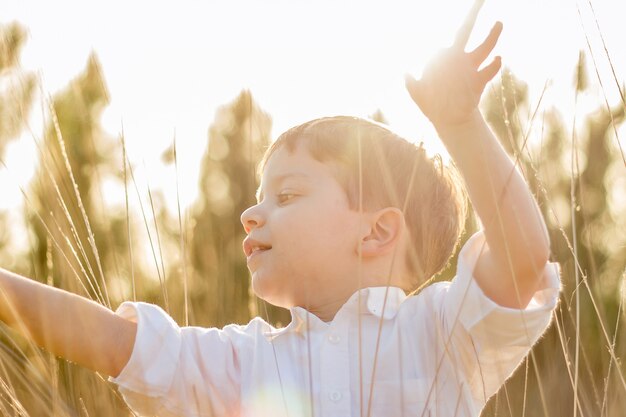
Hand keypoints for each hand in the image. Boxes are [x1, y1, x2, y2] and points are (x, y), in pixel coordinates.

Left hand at [405, 0, 502, 129]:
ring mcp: (471, 68)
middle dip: (474, 13)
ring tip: (498, 22)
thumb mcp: (417, 94)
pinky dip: (494, 65)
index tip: (428, 80)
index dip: (434, 63)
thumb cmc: (431, 104)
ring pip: (484, 48)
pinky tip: (498, 58)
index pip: (441, 47)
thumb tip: (405, 72)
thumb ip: (411, 83)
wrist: (448, 118)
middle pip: (467, 30)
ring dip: (491, 36)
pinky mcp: (480, 81)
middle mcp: (460, 58)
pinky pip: (489, 70)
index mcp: (444, 57)